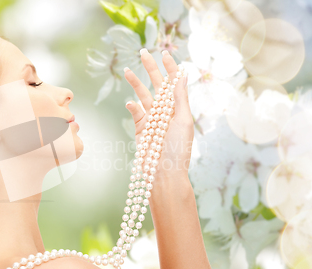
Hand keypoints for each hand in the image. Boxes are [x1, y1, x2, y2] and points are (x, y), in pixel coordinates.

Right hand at [123, 50, 193, 176]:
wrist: (164, 173)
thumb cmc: (179, 149)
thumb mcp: (184, 121)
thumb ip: (180, 98)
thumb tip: (181, 76)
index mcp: (179, 108)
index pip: (174, 83)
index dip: (170, 68)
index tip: (164, 54)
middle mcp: (165, 111)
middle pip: (157, 85)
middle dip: (150, 68)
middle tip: (143, 52)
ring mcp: (152, 119)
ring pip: (143, 95)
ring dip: (135, 83)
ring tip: (127, 70)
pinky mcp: (140, 128)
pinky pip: (135, 113)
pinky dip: (132, 106)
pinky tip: (131, 103)